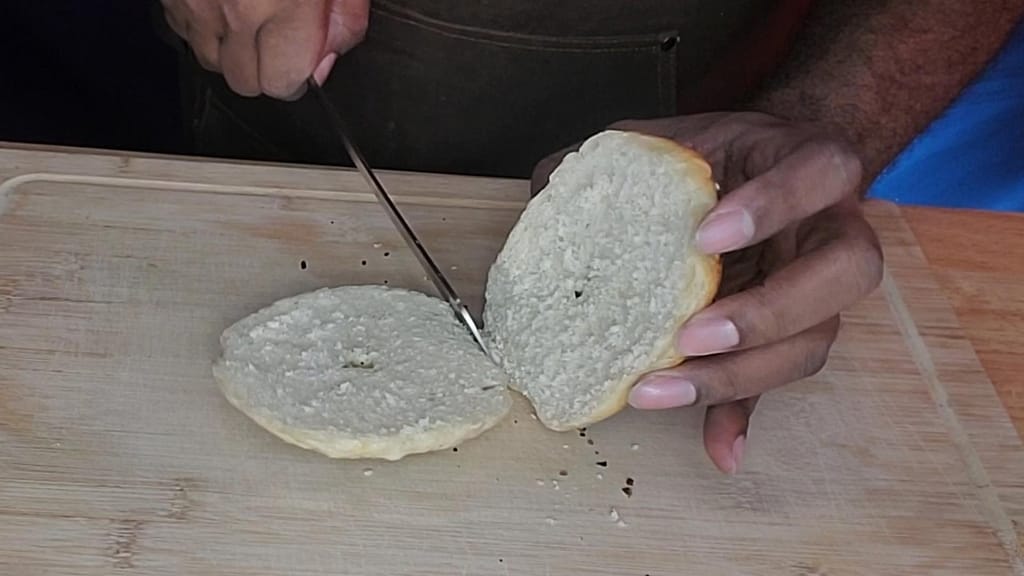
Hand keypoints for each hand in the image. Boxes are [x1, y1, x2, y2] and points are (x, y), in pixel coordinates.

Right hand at [161, 0, 369, 98]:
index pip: (284, 85)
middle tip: (282, 34)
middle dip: (267, 69)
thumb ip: (345, 18)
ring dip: (232, 50)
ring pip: (210, 60)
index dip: (300, 75)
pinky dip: (203, 25)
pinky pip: (184, 29)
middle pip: (245, 83)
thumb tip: (328, 60)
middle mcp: (234, 9)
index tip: (308, 57)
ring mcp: (196, 1)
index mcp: (283, 5)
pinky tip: (223, 4)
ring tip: (252, 15)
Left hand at [533, 112, 882, 474]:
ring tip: (665, 390)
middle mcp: (832, 228)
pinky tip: (717, 448)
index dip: (775, 205)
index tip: (704, 237)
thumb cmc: (709, 159)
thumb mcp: (669, 146)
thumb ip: (617, 170)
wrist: (753, 173)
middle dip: (770, 309)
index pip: (823, 171)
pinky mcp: (792, 337)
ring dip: (742, 374)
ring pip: (815, 340)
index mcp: (810, 164)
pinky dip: (742, 415)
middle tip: (694, 333)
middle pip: (848, 271)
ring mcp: (819, 287)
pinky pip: (777, 383)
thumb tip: (547, 199)